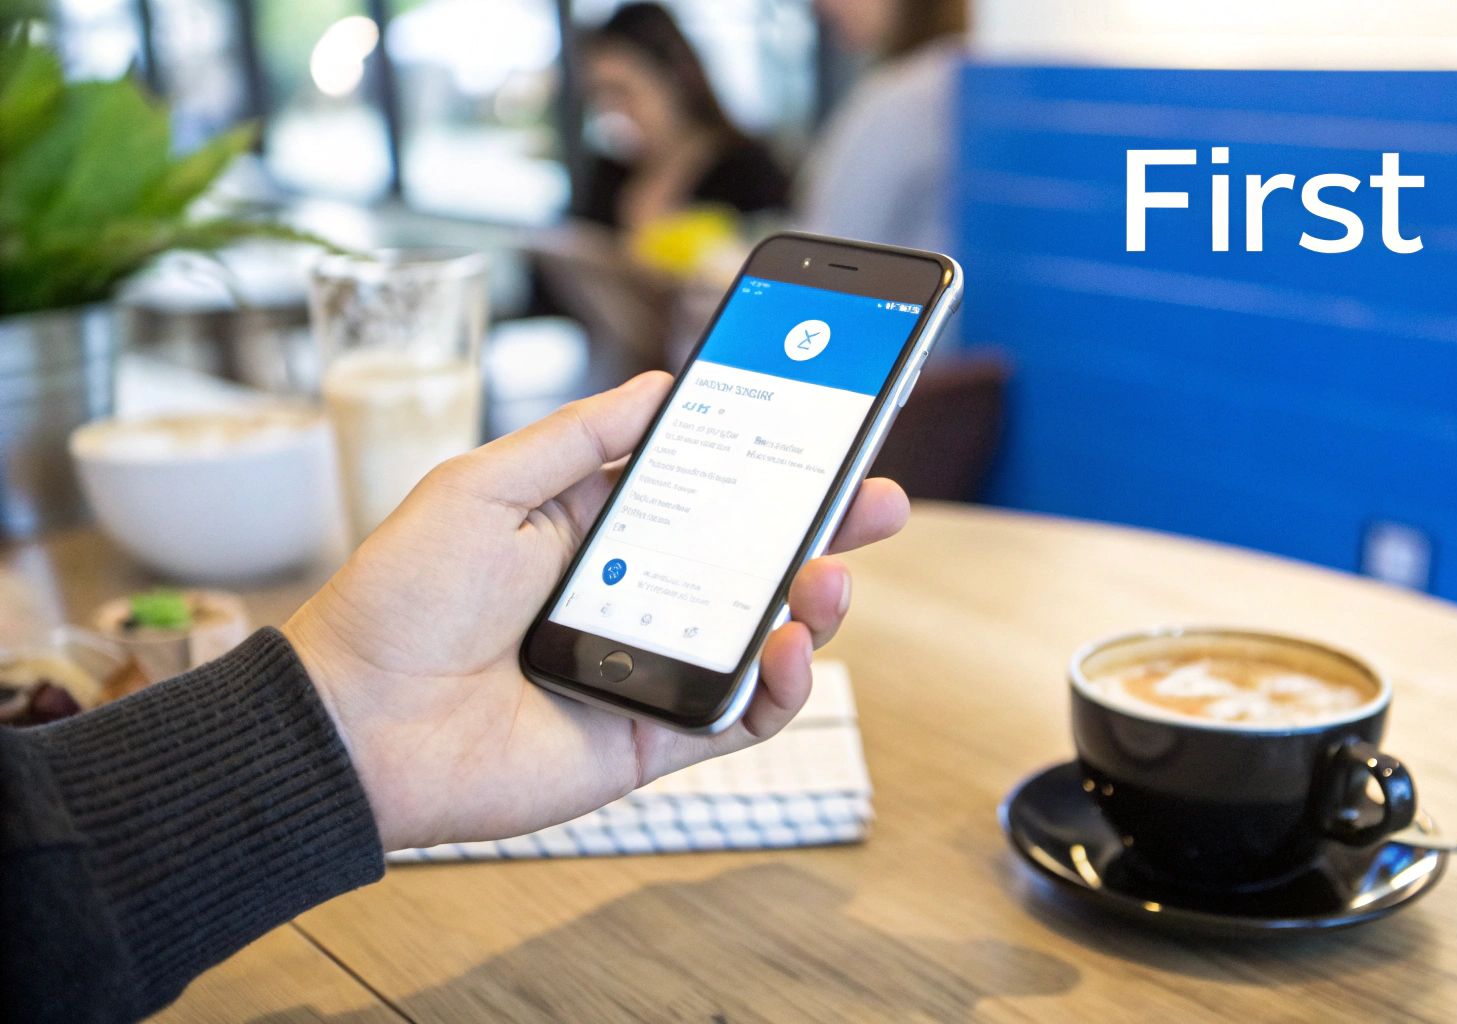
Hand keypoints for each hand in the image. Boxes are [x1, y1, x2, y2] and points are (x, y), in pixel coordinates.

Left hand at [283, 372, 909, 850]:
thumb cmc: (401, 598)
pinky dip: (783, 685)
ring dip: (816, 602)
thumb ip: (578, 438)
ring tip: (832, 574)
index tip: (827, 426)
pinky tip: (790, 645)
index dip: (769, 459)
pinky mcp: (656, 736)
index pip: (708, 485)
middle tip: (879, 499)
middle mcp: (636, 592)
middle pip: (755, 556)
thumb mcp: (484, 485)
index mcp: (597, 526)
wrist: (355, 725)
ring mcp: (652, 665)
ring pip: (763, 632)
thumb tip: (661, 387)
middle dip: (825, 525)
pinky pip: (742, 713)